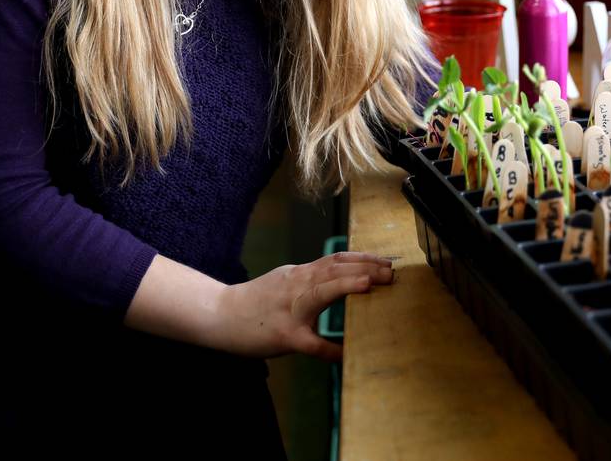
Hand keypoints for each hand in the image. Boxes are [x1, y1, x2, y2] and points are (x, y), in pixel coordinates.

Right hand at [217, 251, 393, 360]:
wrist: (219, 315)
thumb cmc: (255, 301)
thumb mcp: (285, 281)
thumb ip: (310, 279)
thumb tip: (340, 276)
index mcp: (300, 274)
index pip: (336, 259)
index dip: (363, 258)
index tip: (386, 260)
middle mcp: (297, 285)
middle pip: (334, 269)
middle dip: (365, 268)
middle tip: (391, 271)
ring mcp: (291, 310)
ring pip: (321, 292)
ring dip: (348, 286)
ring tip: (372, 284)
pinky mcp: (285, 336)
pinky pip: (312, 343)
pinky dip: (331, 348)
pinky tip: (347, 353)